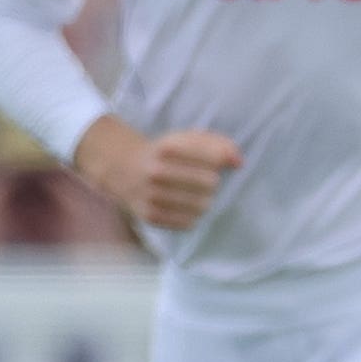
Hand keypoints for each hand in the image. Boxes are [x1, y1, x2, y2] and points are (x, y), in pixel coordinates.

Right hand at [75, 119, 242, 231]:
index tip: (225, 162)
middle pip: (211, 183)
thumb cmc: (163, 153)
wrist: (122, 169)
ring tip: (194, 194)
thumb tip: (239, 162)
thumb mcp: (185, 138)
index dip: (225, 160)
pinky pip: (189, 223)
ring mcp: (151, 195)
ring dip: (204, 201)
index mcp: (168, 146)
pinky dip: (191, 216)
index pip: (215, 158)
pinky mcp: (150, 216)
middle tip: (203, 181)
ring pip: (202, 206)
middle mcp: (156, 171)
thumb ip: (216, 144)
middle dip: (212, 182)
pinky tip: (183, 206)